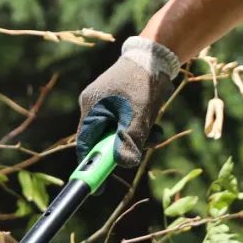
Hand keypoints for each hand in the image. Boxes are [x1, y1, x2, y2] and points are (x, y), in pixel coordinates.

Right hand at [76, 37, 179, 166]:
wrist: (156, 54)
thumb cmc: (143, 82)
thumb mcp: (138, 115)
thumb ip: (129, 141)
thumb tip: (122, 165)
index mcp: (91, 107)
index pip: (86, 145)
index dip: (91, 167)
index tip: (98, 189)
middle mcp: (94, 105)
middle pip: (104, 140)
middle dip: (125, 147)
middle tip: (144, 147)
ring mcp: (106, 102)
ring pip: (118, 132)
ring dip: (137, 136)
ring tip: (155, 128)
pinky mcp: (119, 101)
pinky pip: (125, 122)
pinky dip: (139, 126)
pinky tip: (154, 120)